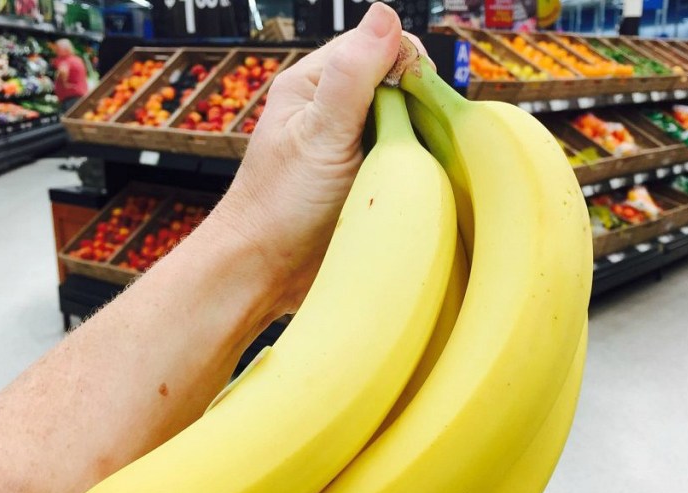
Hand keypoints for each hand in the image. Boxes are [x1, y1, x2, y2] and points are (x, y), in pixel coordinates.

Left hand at [213, 4, 412, 314]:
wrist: (264, 273)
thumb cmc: (281, 205)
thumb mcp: (320, 133)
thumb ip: (352, 75)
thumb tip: (386, 14)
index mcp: (315, 85)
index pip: (377, 46)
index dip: (407, 63)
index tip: (421, 97)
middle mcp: (333, 110)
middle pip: (395, 83)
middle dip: (419, 101)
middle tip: (422, 137)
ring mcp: (350, 147)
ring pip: (403, 122)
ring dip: (420, 136)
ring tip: (423, 162)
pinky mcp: (363, 180)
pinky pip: (401, 159)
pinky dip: (417, 165)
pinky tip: (422, 181)